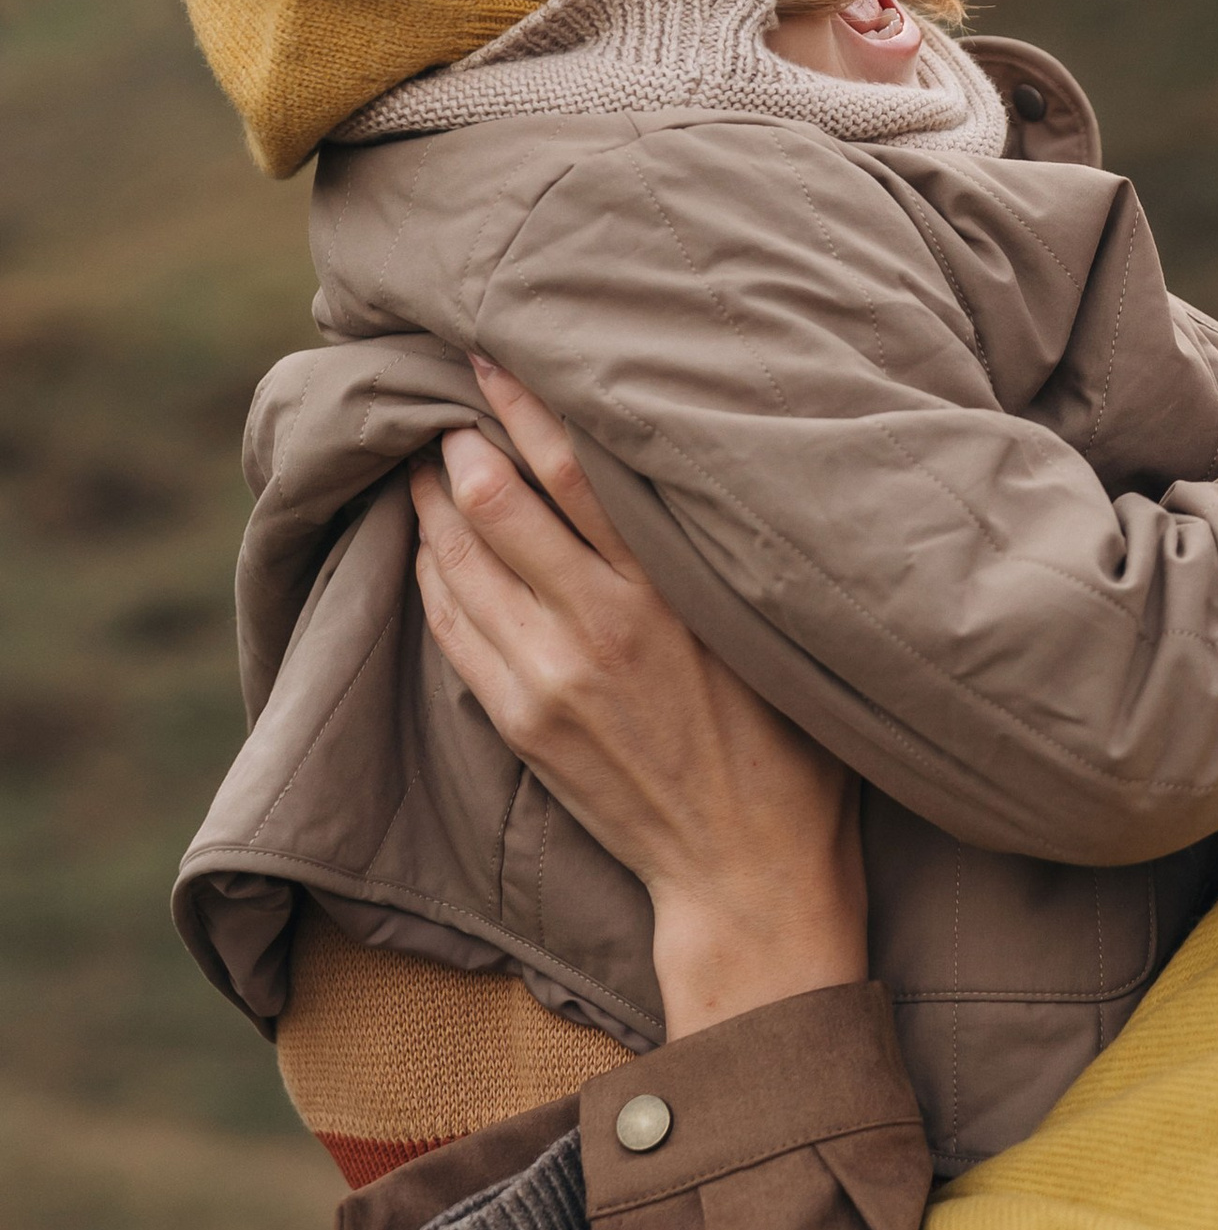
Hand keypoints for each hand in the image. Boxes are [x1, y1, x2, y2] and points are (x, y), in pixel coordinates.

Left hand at [410, 359, 867, 1036]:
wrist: (746, 872)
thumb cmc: (786, 747)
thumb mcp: (768, 634)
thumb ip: (710, 561)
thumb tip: (679, 473)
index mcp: (671, 594)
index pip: (577, 472)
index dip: (524, 405)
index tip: (491, 357)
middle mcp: (601, 626)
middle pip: (499, 503)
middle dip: (458, 443)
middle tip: (437, 400)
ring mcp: (549, 678)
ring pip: (459, 561)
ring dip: (432, 502)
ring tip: (420, 460)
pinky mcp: (520, 721)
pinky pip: (450, 627)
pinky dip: (431, 572)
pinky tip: (428, 542)